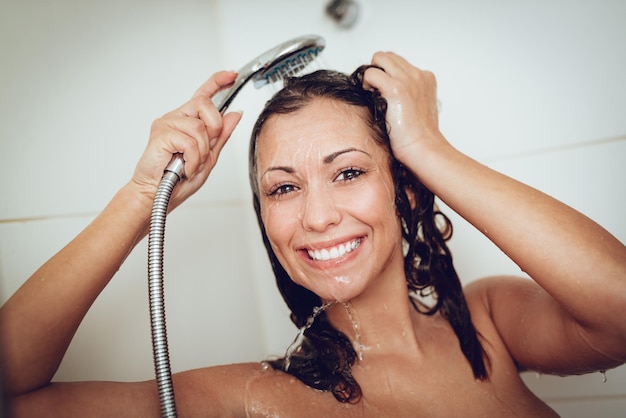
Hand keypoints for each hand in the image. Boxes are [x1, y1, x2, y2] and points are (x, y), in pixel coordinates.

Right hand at [131, 71, 242, 208]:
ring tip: (190, 164)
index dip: (218, 82)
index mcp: (187, 122)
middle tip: (205, 150)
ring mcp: (167, 124)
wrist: (156, 195)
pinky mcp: (161, 133)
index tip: (231, 75)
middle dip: (214, 129)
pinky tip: (184, 167)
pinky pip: (190, 142)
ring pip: (199, 127)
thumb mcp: (209, 157)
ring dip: (202, 152)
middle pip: (206, 105)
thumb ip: (221, 135)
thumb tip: (234, 114)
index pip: (203, 95)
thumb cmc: (177, 180)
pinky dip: (193, 159)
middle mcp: (176, 118)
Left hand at [362, 52, 443, 166]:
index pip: (399, 63)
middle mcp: (418, 75)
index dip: (387, 75)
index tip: (384, 92)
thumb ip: (408, 94)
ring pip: (379, 58)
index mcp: (426, 78)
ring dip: (372, 75)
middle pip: (388, 57)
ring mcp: (407, 80)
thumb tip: (386, 91)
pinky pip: (371, 73)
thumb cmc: (419, 135)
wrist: (423, 147)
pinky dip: (366, 83)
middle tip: (375, 91)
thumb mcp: (418, 107)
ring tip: (373, 94)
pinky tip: (371, 98)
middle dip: (378, 71)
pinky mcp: (395, 88)